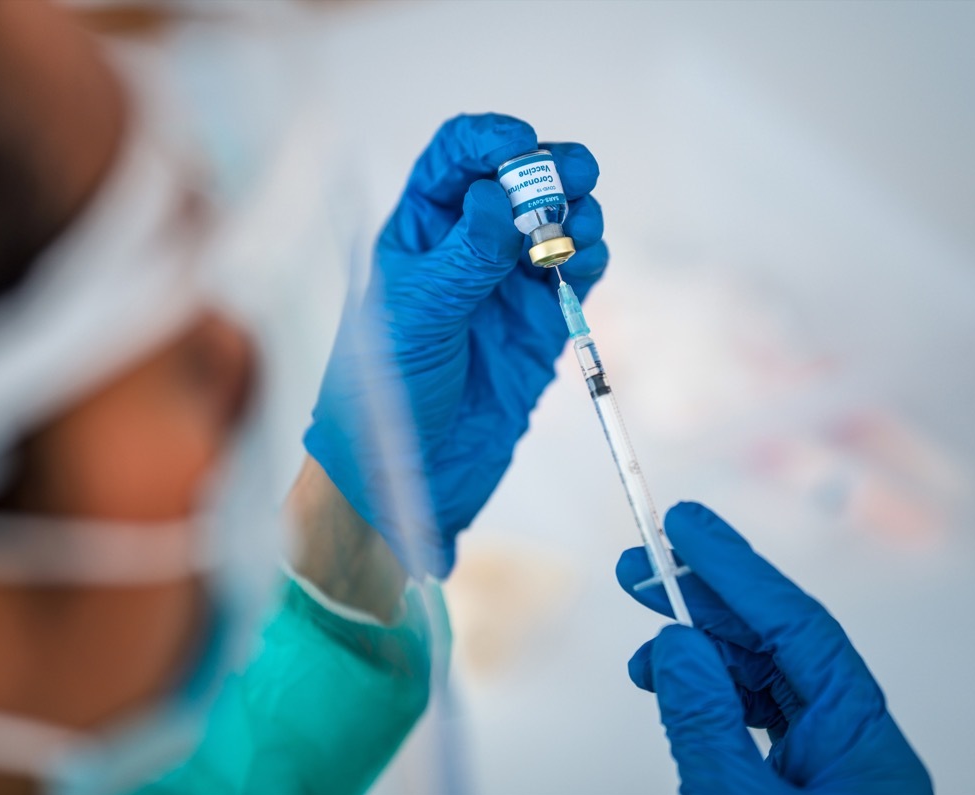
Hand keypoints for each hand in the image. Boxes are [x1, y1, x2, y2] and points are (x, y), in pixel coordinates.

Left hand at [305, 113, 607, 577]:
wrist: (409, 475)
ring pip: (554, 225)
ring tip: (580, 227)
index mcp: (418, 233)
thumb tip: (498, 194)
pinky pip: (574, 274)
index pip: (453, 160)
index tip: (521, 145)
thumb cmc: (385, 390)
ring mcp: (505, 286)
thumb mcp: (416, 315)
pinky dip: (589, 258)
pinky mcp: (539, 324)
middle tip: (577, 175)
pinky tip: (587, 258)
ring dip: (576, 213)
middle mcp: (466, 249)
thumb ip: (464, 257)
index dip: (488, 140)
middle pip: (516, 183)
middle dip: (549, 170)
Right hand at [616, 502, 932, 794]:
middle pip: (779, 645)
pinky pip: (755, 722)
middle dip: (706, 603)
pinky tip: (672, 693)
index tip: (685, 527)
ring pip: (763, 683)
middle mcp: (854, 748)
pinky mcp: (801, 791)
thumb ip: (706, 722)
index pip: (798, 627)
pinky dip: (708, 700)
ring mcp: (829, 770)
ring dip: (698, 657)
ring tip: (644, 656)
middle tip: (641, 568)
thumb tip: (677, 645)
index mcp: (865, 745)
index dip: (737, 569)